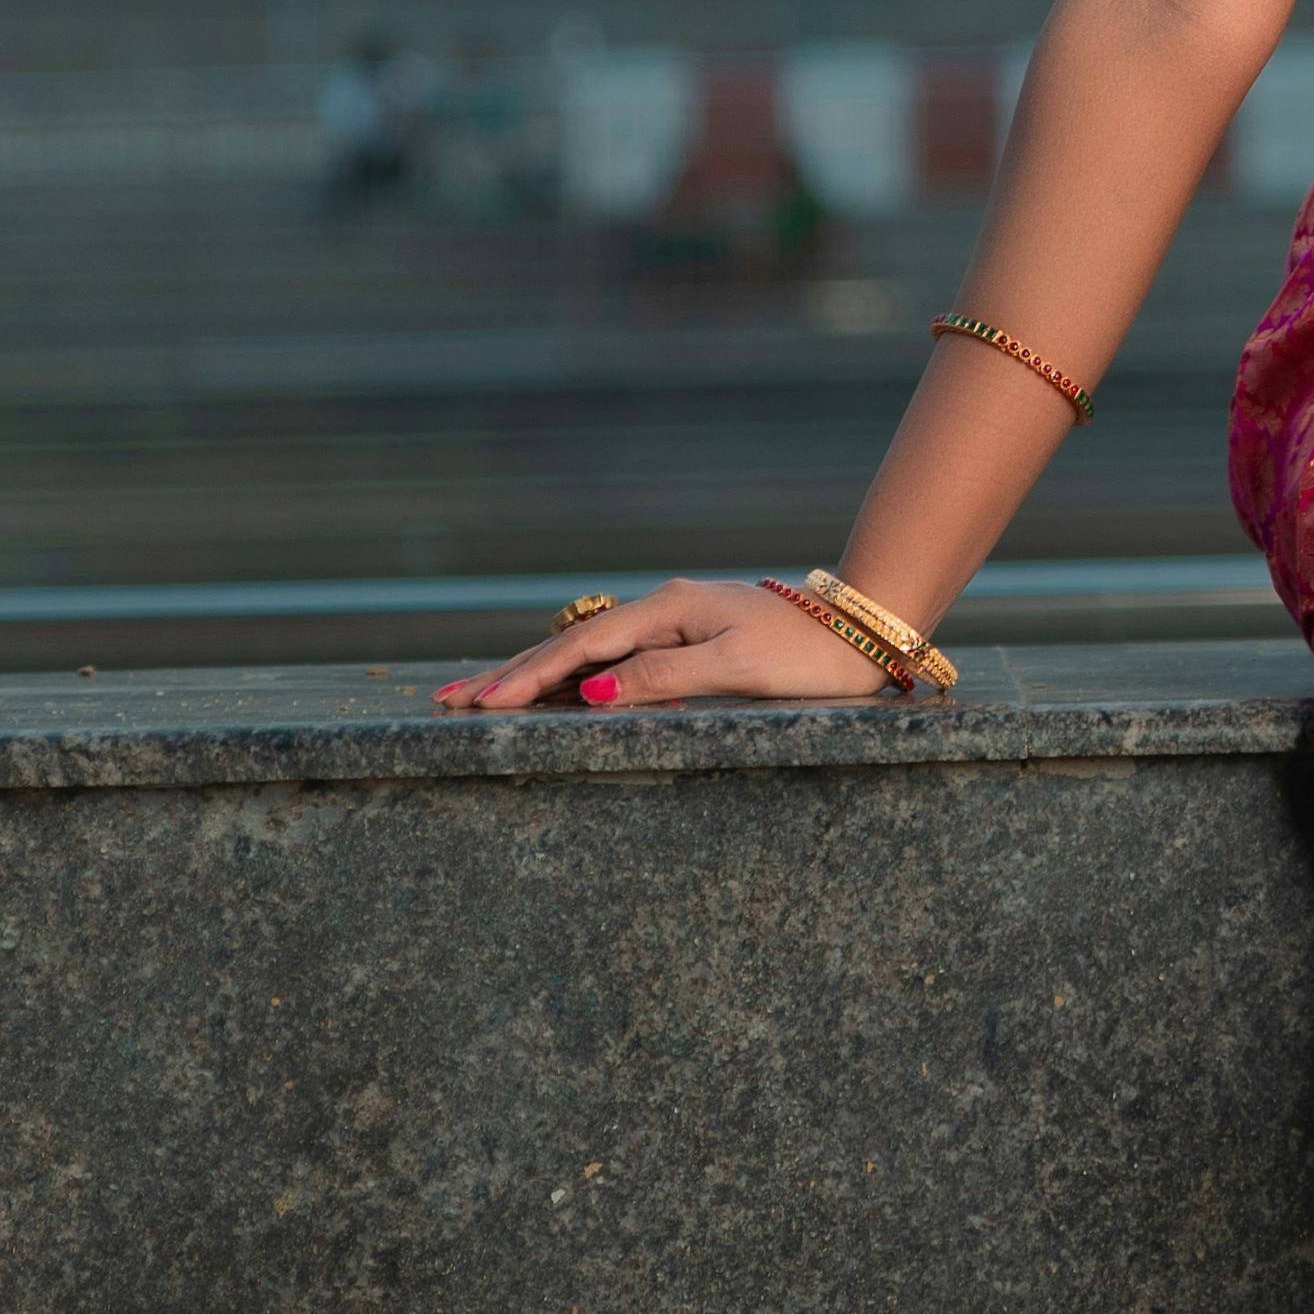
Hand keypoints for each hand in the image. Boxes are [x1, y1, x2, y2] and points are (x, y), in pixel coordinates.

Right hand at [435, 574, 889, 710]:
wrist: (865, 631)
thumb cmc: (808, 657)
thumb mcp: (737, 669)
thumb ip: (663, 676)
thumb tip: (591, 689)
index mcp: (669, 610)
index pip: (582, 648)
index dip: (528, 678)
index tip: (481, 704)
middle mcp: (664, 609)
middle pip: (572, 643)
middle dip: (511, 673)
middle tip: (449, 699)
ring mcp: (675, 622)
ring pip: (589, 650)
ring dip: (535, 673)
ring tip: (482, 694)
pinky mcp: (689, 638)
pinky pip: (615, 656)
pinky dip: (573, 673)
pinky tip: (552, 687)